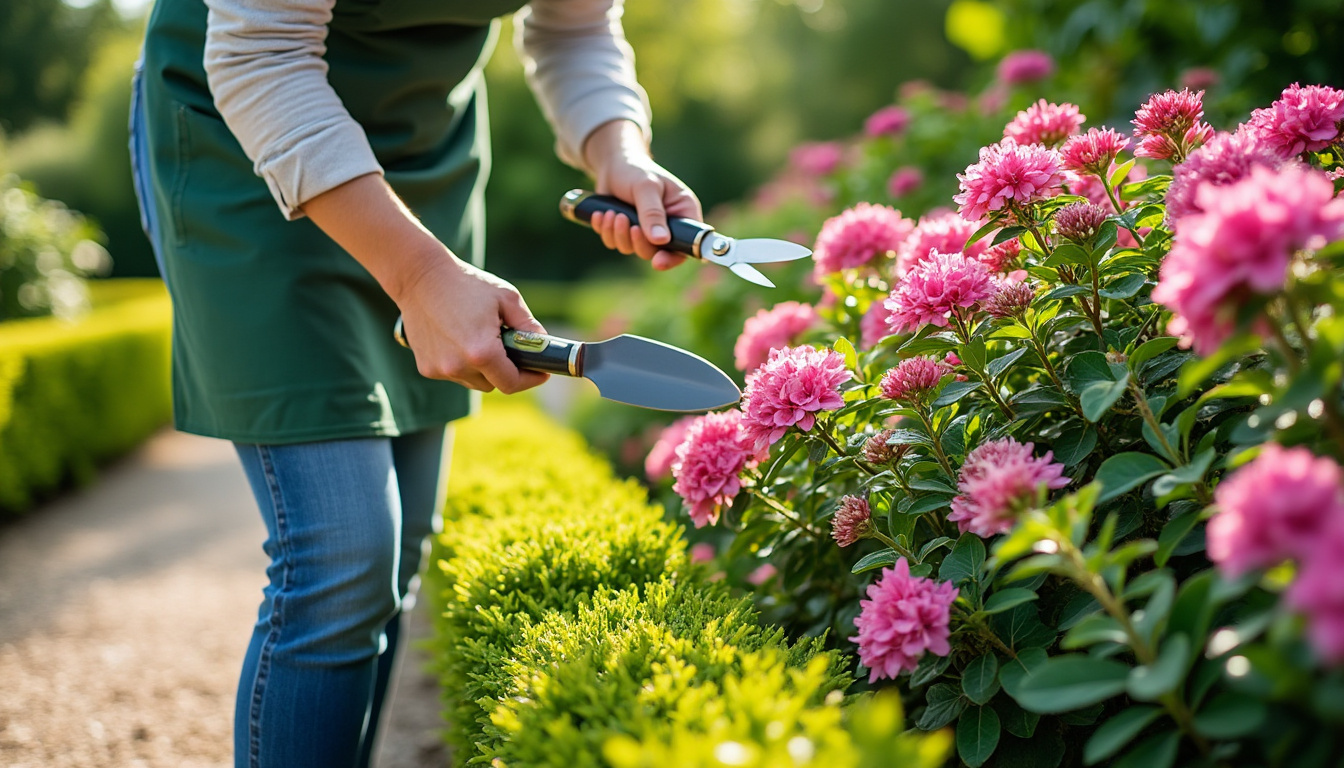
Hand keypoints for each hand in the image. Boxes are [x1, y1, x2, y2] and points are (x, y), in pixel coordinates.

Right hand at [300, 173, 548, 393]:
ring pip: (473, 381)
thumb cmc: (466, 284)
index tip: (541, 372)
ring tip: (483, 340)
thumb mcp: (506, 298)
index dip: (530, 379)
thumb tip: (544, 345)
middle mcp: (459, 367)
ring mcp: (440, 370)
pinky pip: (454, 374)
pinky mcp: (426, 367)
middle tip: (513, 351)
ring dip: (483, 369)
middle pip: (494, 384)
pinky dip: (463, 364)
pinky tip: (461, 340)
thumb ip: (529, 325)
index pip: (512, 383)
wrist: (419, 277)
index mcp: (482, 352)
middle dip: (507, 371)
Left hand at [583, 120, 700, 270]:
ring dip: (618, 234)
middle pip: (656, 251)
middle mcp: (668, 225)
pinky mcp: (628, 232)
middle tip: (624, 221)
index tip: (657, 262)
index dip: (674, 257)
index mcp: (683, 212)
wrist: (613, 165)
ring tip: (611, 213)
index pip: (687, 243)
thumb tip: (661, 241)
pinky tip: (601, 214)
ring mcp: (647, 230)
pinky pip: (616, 243)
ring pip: (633, 249)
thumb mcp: (646, 187)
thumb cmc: (635, 170)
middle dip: (636, 241)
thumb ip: (652, 213)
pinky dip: (607, 231)